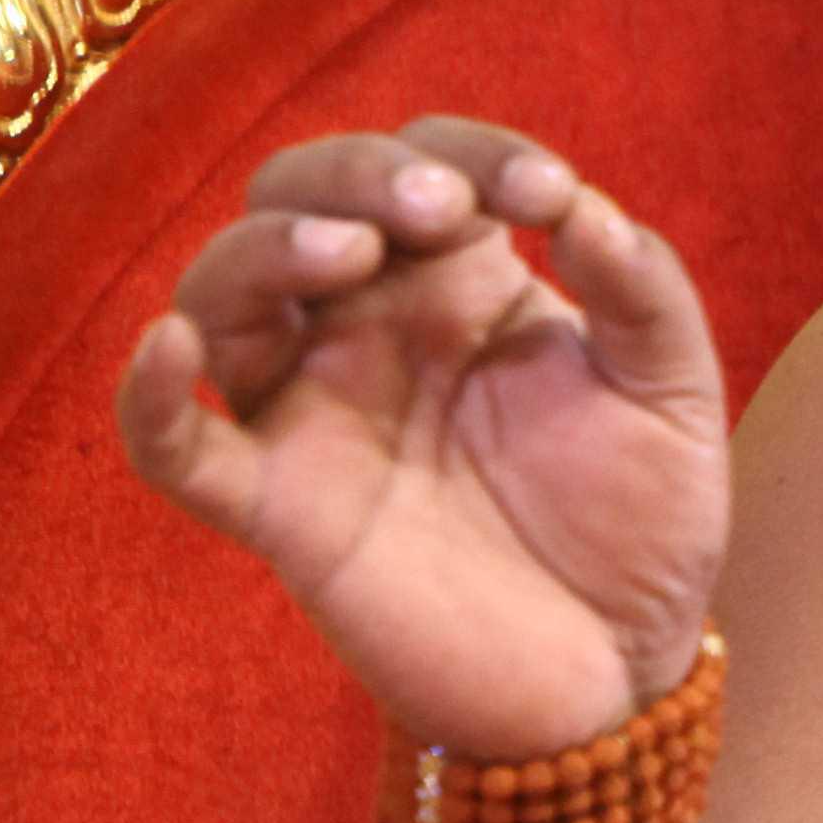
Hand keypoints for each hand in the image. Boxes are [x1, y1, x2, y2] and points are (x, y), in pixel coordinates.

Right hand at [119, 118, 729, 755]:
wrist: (620, 666)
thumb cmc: (644, 517)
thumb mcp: (675, 389)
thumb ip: (644, 289)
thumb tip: (581, 206)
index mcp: (463, 281)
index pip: (428, 167)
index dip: (477, 155)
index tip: (548, 196)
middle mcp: (371, 327)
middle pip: (299, 197)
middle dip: (355, 174)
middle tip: (440, 207)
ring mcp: (314, 411)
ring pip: (222, 291)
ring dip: (268, 246)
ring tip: (351, 250)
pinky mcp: (280, 507)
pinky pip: (173, 446)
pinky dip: (147, 394)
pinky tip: (168, 345)